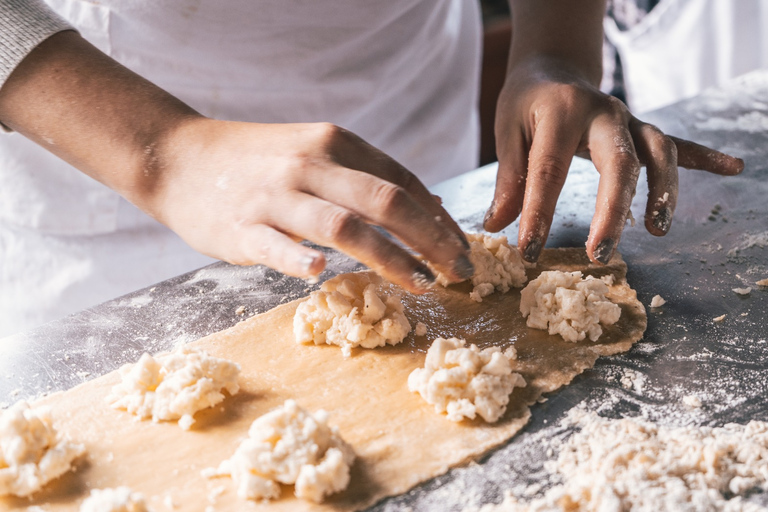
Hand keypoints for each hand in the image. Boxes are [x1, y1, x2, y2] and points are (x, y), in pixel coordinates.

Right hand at [152, 119, 472, 291]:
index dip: (438, 219)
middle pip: (385, 201)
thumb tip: (427, 209)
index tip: (460, 248)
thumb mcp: (314, 151)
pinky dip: (300, 259)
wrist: (180, 157)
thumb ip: (365, 176)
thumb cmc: (257, 161)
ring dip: (389, 256)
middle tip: (459, 271)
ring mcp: (274, 196)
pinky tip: (323, 275)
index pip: (402, 182)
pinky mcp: (240, 227)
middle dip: (431, 239)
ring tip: (420, 283)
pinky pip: (275, 246)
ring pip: (342, 226)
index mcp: (334, 143)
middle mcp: (310, 164)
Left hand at [484, 56, 743, 263]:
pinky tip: (732, 169)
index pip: (549, 170)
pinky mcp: (642, 129)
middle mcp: (603, 113)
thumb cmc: (526, 103)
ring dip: (662, 191)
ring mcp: (629, 120)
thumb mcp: (507, 131)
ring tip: (657, 228)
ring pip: (657, 152)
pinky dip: (704, 157)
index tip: (528, 251)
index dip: (538, 214)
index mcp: (561, 112)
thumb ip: (508, 178)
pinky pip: (678, 143)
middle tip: (600, 252)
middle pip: (618, 163)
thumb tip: (496, 226)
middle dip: (612, 210)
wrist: (552, 68)